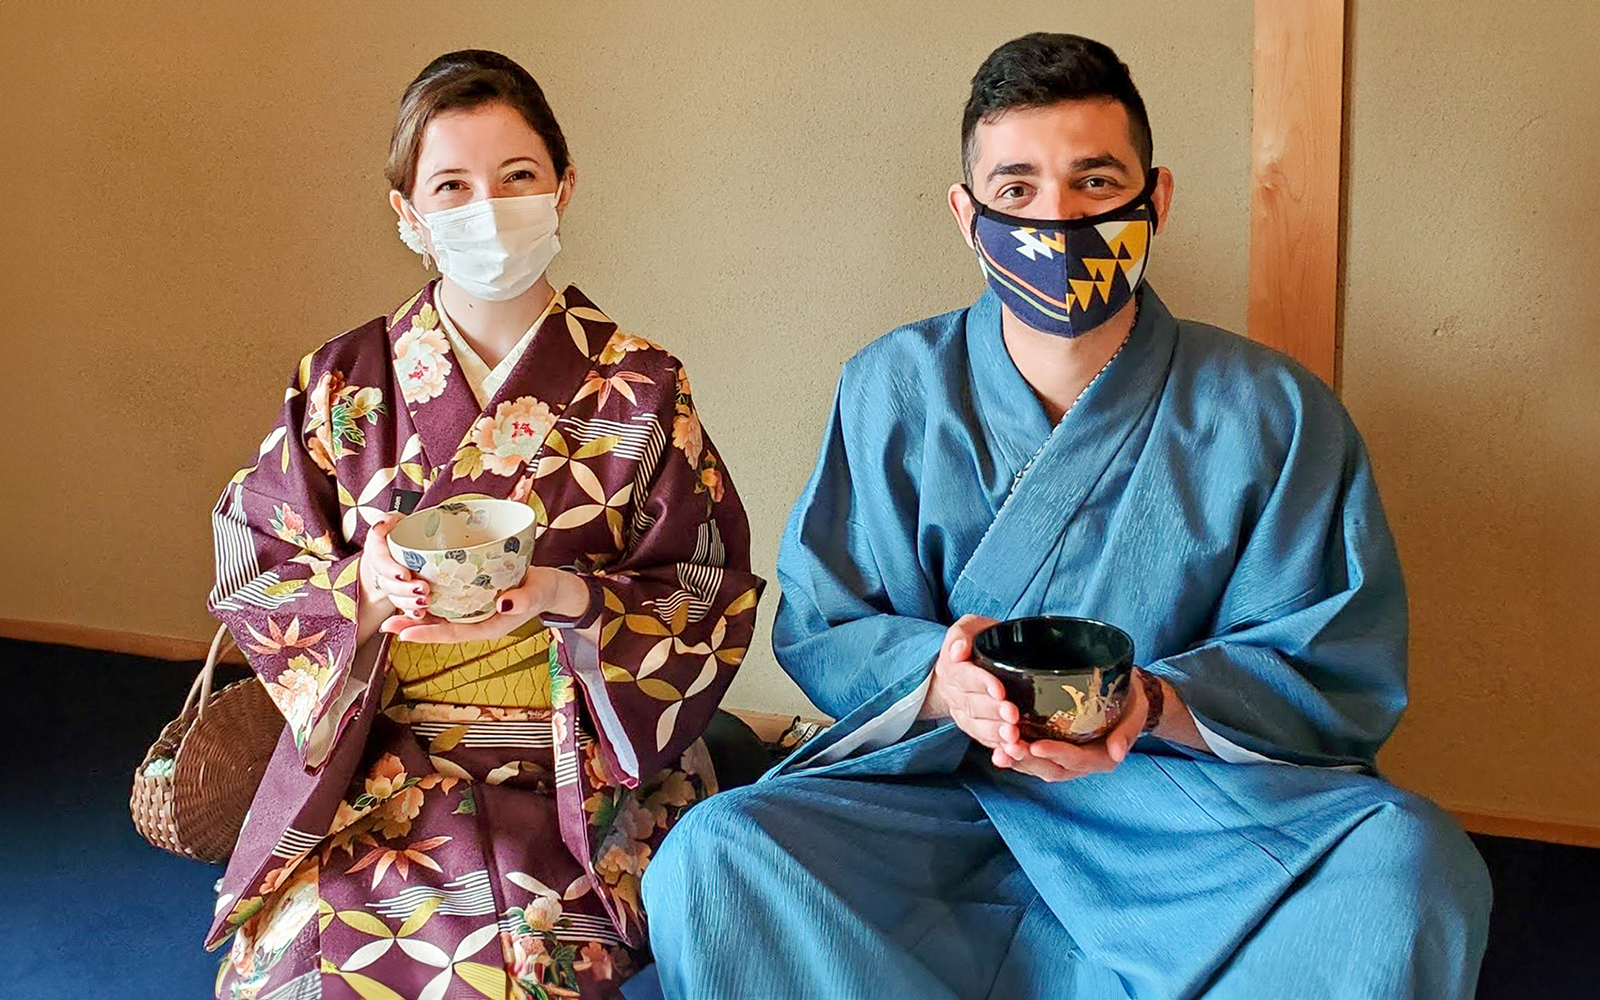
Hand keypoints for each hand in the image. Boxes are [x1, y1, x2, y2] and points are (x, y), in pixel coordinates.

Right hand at [361, 513, 430, 629]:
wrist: (405, 545)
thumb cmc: (404, 530)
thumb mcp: (396, 521)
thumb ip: (387, 520)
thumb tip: (380, 525)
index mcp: (377, 549)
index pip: (379, 560)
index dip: (390, 570)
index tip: (405, 575)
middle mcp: (381, 569)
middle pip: (387, 583)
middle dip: (404, 589)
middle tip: (423, 590)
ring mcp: (389, 583)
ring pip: (394, 597)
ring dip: (408, 602)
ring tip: (425, 602)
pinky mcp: (400, 595)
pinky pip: (402, 607)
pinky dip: (410, 613)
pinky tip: (420, 614)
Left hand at [382, 565, 578, 643]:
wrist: (547, 586)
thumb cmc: (542, 591)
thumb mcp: (535, 594)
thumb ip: (521, 600)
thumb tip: (503, 603)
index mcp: (489, 627)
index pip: (454, 633)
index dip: (429, 634)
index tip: (405, 634)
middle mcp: (476, 622)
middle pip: (440, 628)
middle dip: (413, 628)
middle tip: (386, 625)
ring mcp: (472, 611)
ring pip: (439, 617)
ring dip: (414, 615)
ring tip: (389, 614)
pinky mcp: (471, 598)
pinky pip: (446, 603)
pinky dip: (428, 600)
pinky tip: (411, 594)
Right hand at [917, 614, 1018, 747]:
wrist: (963, 669)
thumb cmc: (973, 644)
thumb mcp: (968, 627)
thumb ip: (963, 632)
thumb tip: (958, 650)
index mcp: (952, 668)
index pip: (964, 676)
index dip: (981, 684)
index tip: (999, 691)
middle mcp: (955, 694)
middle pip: (972, 705)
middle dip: (993, 712)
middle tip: (1012, 716)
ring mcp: (963, 714)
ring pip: (976, 726)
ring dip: (994, 733)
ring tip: (1013, 736)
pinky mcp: (975, 728)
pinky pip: (983, 741)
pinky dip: (996, 748)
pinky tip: (1011, 752)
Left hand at [991, 666, 1152, 781]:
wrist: (1126, 695)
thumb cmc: (1130, 700)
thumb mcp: (1135, 711)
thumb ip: (1128, 731)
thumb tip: (1118, 753)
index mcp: (1102, 757)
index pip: (1077, 760)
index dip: (1057, 754)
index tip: (1036, 745)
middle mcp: (1081, 763)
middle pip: (1052, 768)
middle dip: (1029, 760)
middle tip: (1008, 747)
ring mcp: (1064, 757)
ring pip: (1038, 766)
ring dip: (1018, 761)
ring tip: (998, 751)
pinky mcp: (1052, 748)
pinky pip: (1031, 757)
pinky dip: (1014, 755)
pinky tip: (996, 748)